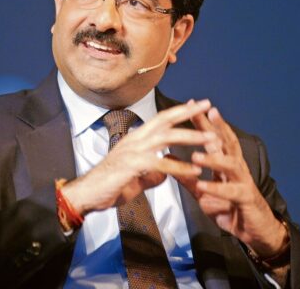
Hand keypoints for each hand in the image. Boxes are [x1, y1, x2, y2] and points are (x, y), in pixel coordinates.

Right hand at [62, 100, 210, 215]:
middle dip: (187, 112)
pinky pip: (160, 165)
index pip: (160, 119)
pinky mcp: (131, 166)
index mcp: (136, 139)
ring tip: (212, 139)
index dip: (179, 111)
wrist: (87, 195)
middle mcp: (135, 140)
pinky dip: (180, 167)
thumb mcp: (136, 177)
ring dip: (190, 137)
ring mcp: (132, 151)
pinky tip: (196, 172)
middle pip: (164, 120)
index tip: (196, 104)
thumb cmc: (110, 185)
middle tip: (207, 105)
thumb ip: (152, 173)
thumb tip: (166, 173)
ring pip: (165, 138)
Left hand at [177, 103, 287, 257]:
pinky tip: (203, 186)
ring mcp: (243, 181)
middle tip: (199, 114)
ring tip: (195, 155)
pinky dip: (216, 188)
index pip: (214, 136)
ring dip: (213, 159)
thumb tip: (168, 157)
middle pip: (225, 142)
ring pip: (230, 165)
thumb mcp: (203, 191)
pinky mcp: (246, 199)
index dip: (203, 121)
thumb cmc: (230, 207)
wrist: (255, 230)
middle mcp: (236, 167)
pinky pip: (231, 192)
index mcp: (226, 162)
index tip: (190, 104)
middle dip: (212, 127)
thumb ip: (186, 175)